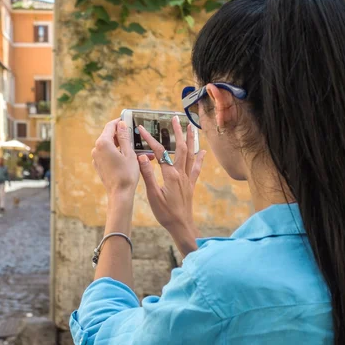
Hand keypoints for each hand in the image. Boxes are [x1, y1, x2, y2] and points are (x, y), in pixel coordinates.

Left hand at [92, 119, 139, 197]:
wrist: (119, 194)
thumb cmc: (126, 174)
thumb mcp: (129, 152)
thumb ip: (124, 136)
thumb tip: (121, 124)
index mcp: (103, 143)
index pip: (110, 126)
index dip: (119, 122)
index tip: (128, 120)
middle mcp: (96, 149)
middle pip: (109, 136)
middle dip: (122, 135)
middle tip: (135, 136)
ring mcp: (96, 158)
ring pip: (109, 146)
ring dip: (122, 146)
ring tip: (136, 149)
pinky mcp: (98, 165)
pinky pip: (108, 155)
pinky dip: (117, 153)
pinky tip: (128, 157)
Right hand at [138, 116, 205, 254]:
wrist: (181, 226)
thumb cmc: (165, 213)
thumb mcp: (152, 195)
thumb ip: (148, 175)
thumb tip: (142, 157)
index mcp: (170, 174)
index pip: (158, 151)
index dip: (149, 139)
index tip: (142, 129)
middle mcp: (181, 173)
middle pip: (180, 147)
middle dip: (177, 131)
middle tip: (175, 118)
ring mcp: (187, 178)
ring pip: (190, 154)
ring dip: (190, 139)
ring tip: (190, 126)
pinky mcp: (191, 184)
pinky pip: (196, 167)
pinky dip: (199, 157)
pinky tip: (203, 151)